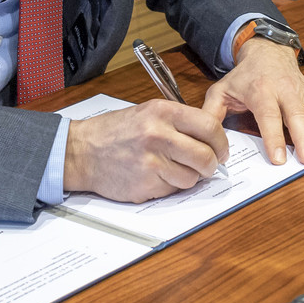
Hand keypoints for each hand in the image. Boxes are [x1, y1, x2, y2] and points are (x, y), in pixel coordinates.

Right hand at [61, 100, 229, 202]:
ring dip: (189, 177)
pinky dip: (169, 186)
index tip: (221, 150)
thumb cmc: (115, 131)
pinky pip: (172, 190)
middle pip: (206, 157)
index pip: (210, 127)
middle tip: (208, 165)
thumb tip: (211, 138)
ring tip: (174, 169)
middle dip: (212, 164)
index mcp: (163, 112)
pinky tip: (155, 176)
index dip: (221, 142)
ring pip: (192, 178)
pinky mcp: (145, 184)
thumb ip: (179, 122)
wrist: (81, 151)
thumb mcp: (148, 112)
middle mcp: (159, 135)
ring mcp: (152, 162)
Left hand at [203, 37, 303, 165]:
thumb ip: (211, 113)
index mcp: (260, 90)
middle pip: (297, 116)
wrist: (266, 50)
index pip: (268, 116)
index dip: (273, 138)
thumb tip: (206, 139)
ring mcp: (303, 91)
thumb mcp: (221, 90)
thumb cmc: (243, 77)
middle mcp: (285, 90)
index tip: (279, 159)